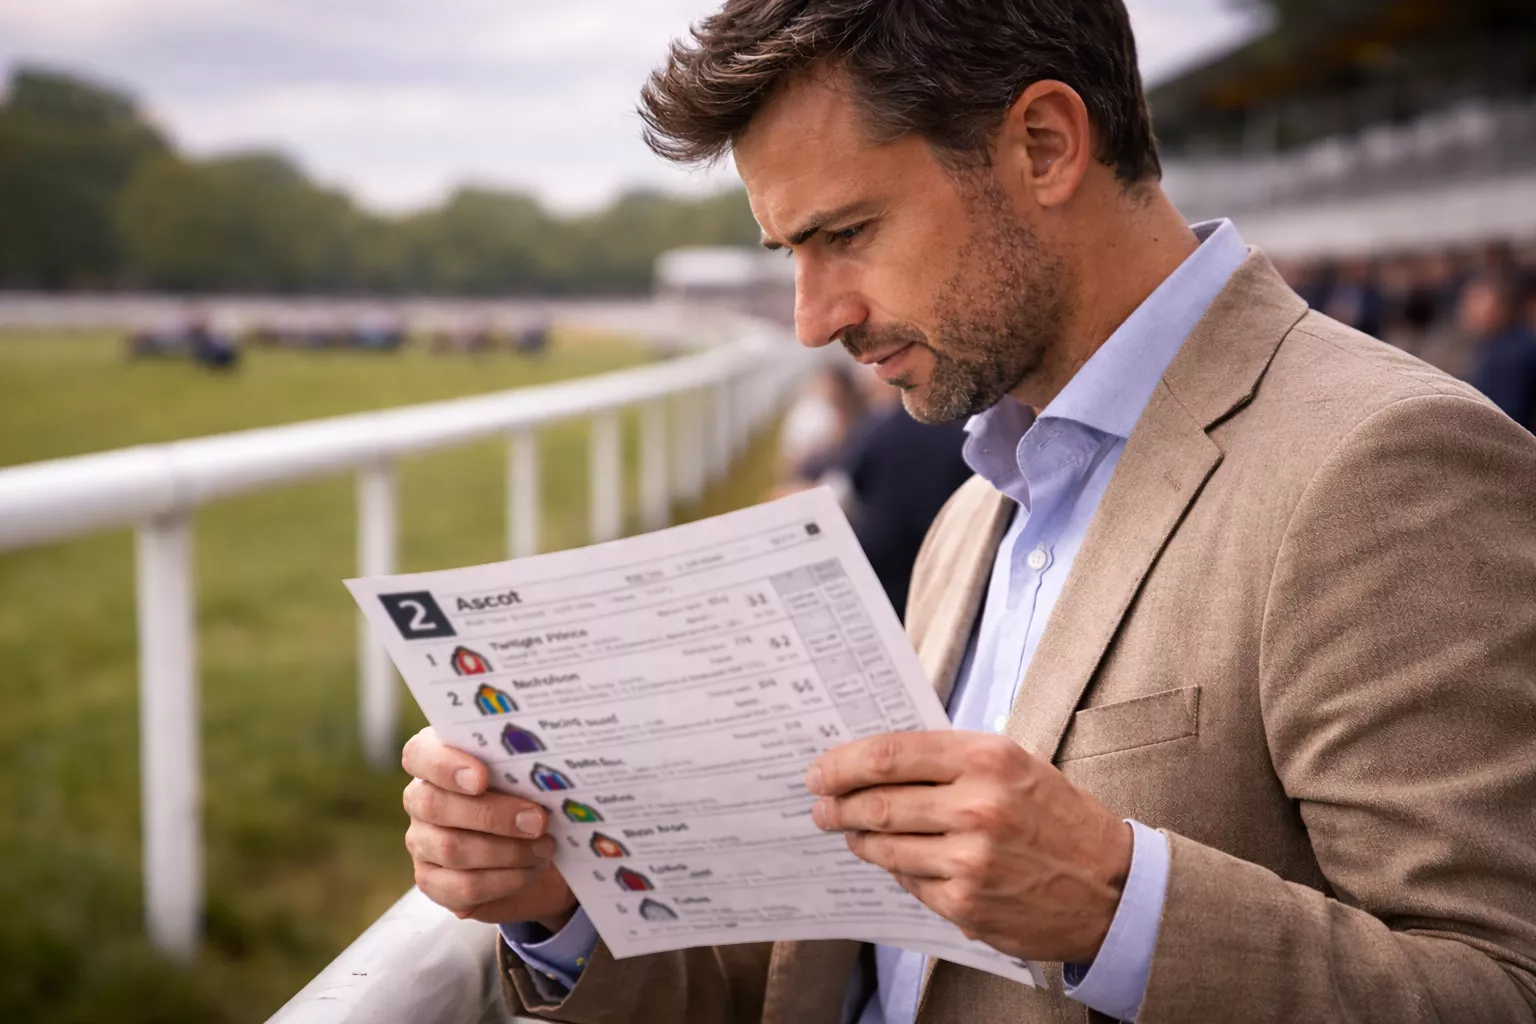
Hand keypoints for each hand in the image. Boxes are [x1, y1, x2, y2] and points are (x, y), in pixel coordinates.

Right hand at [401, 727, 577, 930]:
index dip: (444, 765)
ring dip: (507, 851)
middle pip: (435, 805)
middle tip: (537, 821)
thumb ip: (520, 766)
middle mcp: (420, 799)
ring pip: (451, 849)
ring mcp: (422, 842)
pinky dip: (503, 880)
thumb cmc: (528, 794)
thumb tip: (542, 771)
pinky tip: (529, 870)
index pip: (419, 754)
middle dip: (492, 815)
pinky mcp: (433, 881)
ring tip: (543, 847)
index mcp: (435, 759)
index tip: (482, 778)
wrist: (536, 845)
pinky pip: (463, 886)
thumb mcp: (525, 774)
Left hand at [807, 731, 1131, 963]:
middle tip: (820, 806)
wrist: (1111, 886)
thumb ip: (951, 760)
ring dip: (859, 840)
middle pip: (878, 802)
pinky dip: (898, 870)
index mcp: (986, 758)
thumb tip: (878, 761)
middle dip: (838, 805)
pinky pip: (909, 882)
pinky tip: (899, 861)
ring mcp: (970, 859)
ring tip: (851, 833)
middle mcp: (977, 806)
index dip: (843, 763)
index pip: (890, 754)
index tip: (819, 770)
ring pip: (885, 846)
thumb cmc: (1057, 817)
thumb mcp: (1014, 765)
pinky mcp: (965, 903)